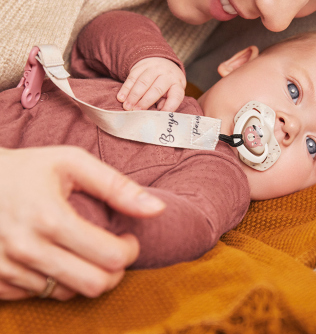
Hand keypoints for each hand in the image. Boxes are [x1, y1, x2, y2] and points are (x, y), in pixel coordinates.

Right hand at [0, 146, 164, 299]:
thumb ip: (117, 186)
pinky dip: (59, 281)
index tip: (128, 238)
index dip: (130, 250)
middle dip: (116, 270)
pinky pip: (40, 296)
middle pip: (94, 285)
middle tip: (115, 250)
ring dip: (87, 275)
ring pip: (68, 294)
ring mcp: (7, 269)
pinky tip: (60, 257)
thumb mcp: (73, 163)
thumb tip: (157, 209)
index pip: (110, 258)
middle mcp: (27, 250)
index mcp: (50, 219)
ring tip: (86, 250)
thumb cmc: (29, 168)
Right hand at [117, 57, 185, 111]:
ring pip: (142, 82)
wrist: (162, 62)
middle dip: (144, 102)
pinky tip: (121, 97)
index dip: (169, 107)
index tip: (161, 116)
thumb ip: (165, 103)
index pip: (175, 96)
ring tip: (127, 107)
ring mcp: (154, 68)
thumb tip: (157, 113)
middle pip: (156, 89)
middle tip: (136, 112)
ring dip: (133, 96)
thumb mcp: (171, 93)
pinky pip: (132, 77)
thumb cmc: (167, 85)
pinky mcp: (141, 66)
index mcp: (177, 84)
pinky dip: (125, 88)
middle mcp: (167, 74)